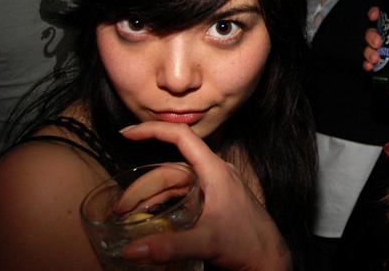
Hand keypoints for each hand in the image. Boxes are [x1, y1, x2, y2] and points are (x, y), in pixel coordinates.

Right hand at [119, 122, 290, 270]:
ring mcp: (215, 187)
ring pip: (175, 183)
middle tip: (120, 208)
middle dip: (143, 186)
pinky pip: (184, 193)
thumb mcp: (206, 242)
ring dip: (151, 196)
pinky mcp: (214, 201)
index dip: (154, 130)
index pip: (182, 137)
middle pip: (171, 169)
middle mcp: (214, 174)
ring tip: (128, 215)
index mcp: (215, 171)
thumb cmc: (247, 242)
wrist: (269, 257)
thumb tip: (131, 250)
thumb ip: (168, 246)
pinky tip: (150, 216)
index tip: (127, 133)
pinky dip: (165, 202)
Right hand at [363, 7, 388, 125]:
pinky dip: (366, 64)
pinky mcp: (378, 69)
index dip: (376, 13)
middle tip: (378, 42)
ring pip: (368, 48)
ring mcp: (381, 55)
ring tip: (376, 58)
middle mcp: (387, 41)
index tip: (375, 15)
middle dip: (371, 35)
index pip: (384, 18)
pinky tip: (371, 66)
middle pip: (372, 32)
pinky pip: (367, 64)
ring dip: (368, 51)